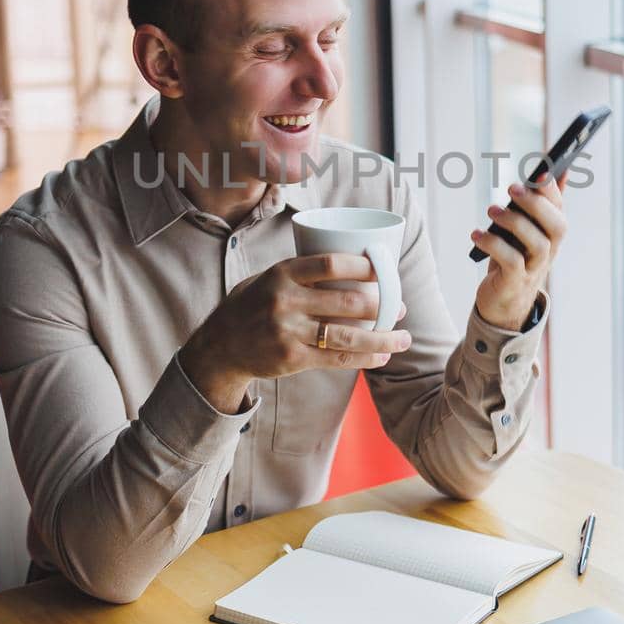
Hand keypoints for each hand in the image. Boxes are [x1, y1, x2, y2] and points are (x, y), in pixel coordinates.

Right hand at [180, 253, 411, 412]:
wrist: (220, 346)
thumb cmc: (252, 305)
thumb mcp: (268, 279)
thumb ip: (302, 274)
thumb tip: (353, 265)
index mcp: (283, 274)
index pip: (331, 264)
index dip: (363, 265)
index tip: (384, 269)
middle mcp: (286, 301)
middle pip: (347, 301)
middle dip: (383, 304)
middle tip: (401, 307)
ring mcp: (289, 332)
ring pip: (348, 335)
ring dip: (383, 338)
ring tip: (404, 338)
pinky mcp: (292, 358)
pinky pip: (337, 359)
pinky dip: (364, 358)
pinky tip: (382, 357)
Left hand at [470, 174, 566, 332]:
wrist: (504, 302)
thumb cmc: (515, 259)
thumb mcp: (527, 229)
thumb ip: (541, 204)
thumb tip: (558, 170)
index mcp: (551, 235)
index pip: (560, 209)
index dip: (553, 191)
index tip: (542, 172)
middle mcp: (548, 251)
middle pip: (556, 226)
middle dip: (536, 204)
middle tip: (512, 188)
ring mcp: (534, 269)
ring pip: (536, 243)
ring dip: (514, 223)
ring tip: (492, 211)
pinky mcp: (515, 282)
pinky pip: (511, 262)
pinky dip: (493, 245)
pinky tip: (476, 234)